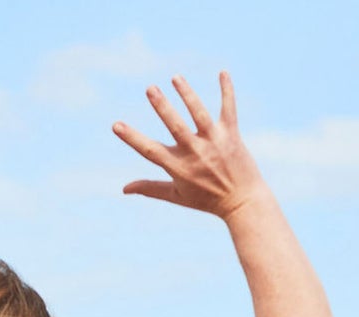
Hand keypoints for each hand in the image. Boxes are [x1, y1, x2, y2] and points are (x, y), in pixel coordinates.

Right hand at [114, 73, 265, 219]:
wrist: (242, 203)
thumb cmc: (206, 200)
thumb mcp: (176, 196)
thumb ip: (150, 188)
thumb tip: (124, 189)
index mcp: (179, 168)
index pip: (151, 151)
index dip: (133, 138)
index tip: (116, 125)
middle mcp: (195, 153)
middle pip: (176, 127)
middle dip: (163, 107)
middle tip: (150, 88)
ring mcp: (214, 142)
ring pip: (199, 114)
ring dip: (187, 94)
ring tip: (175, 78)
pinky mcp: (231, 135)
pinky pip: (229, 108)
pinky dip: (227, 90)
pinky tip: (222, 72)